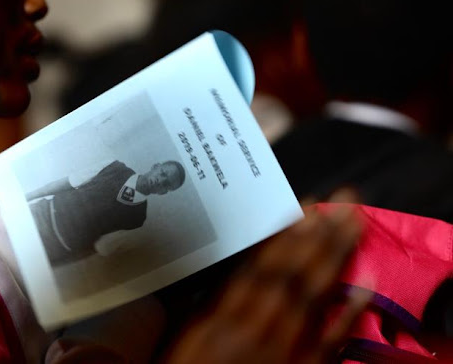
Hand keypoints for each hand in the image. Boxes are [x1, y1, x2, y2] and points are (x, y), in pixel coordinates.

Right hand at [164, 204, 366, 363]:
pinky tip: (365, 288)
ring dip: (336, 258)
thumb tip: (222, 273)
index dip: (285, 235)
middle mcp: (255, 328)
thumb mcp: (185, 339)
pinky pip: (328, 344)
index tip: (306, 207)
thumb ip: (204, 308)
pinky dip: (348, 316)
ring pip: (312, 297)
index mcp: (221, 319)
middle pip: (292, 273)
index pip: (258, 267)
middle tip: (345, 201)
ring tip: (355, 227)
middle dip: (320, 235)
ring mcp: (282, 351)